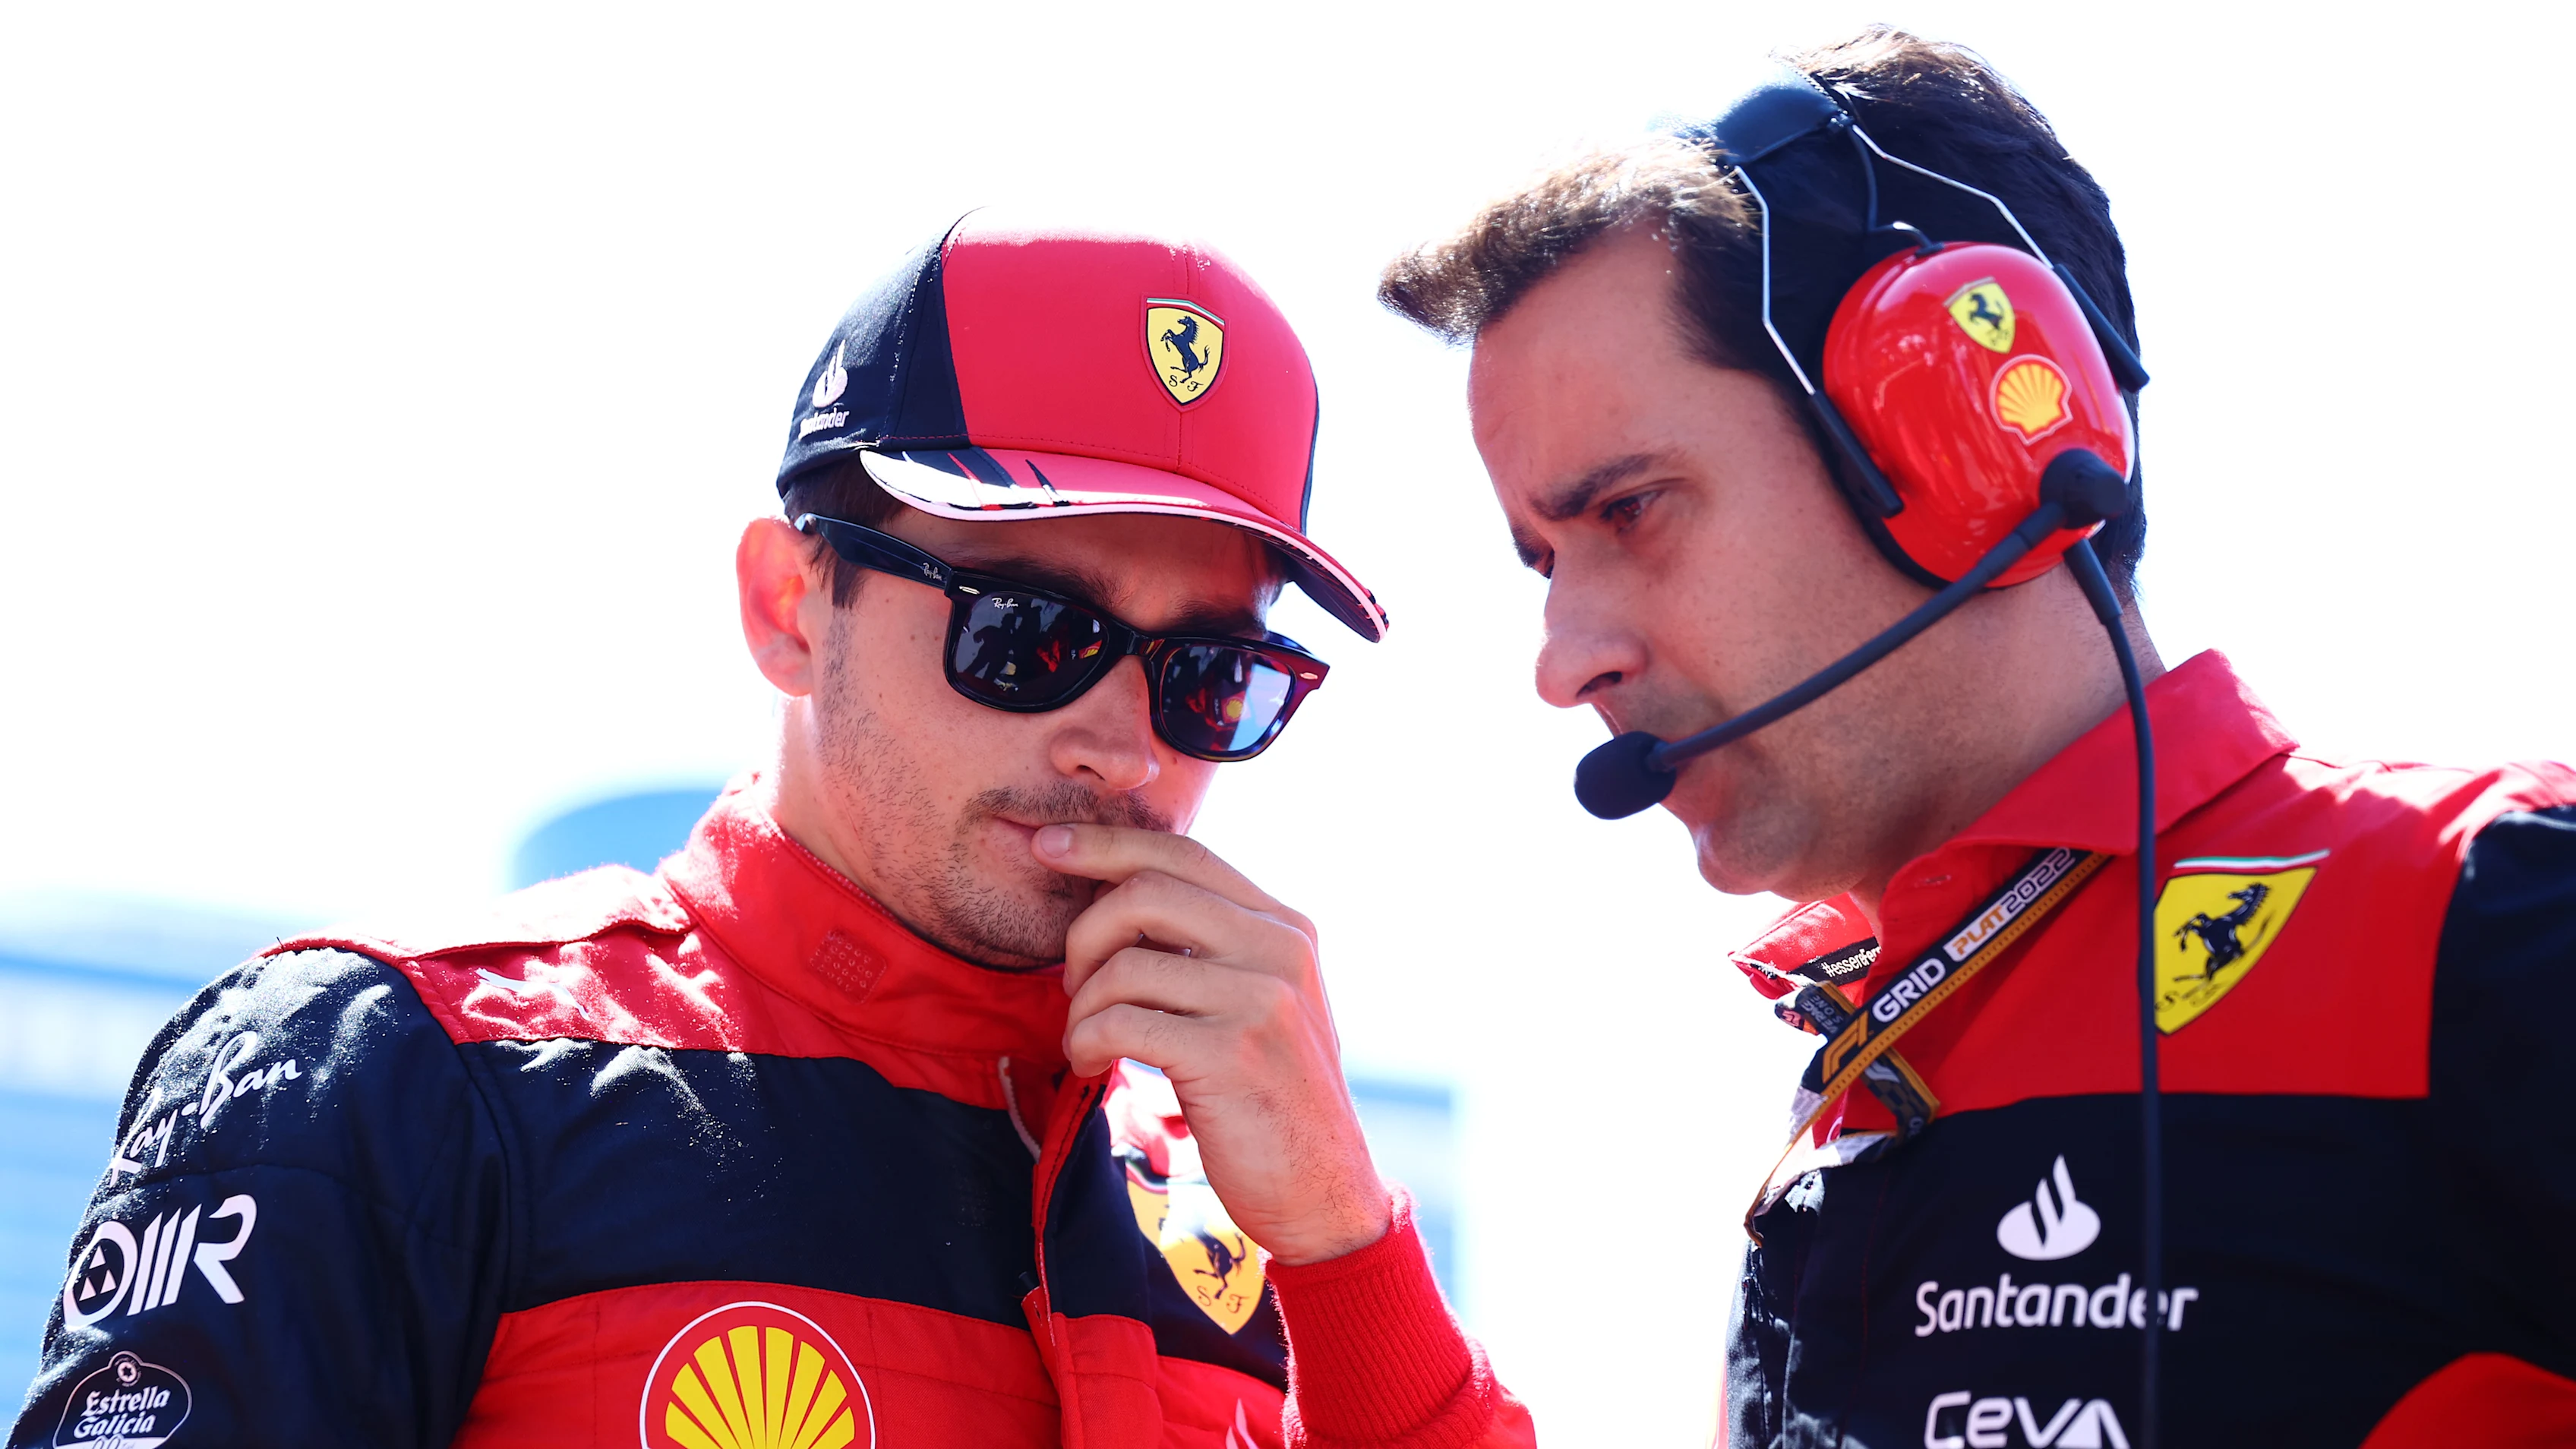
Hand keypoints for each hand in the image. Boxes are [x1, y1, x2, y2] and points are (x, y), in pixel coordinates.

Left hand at [1036, 822, 1390, 1265]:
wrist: (1323, 1193)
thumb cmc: (1272, 1100)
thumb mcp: (1263, 1003)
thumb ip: (1215, 948)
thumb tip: (1119, 894)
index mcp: (1285, 927)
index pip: (1184, 856)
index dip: (1107, 843)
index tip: (1050, 845)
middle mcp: (1280, 950)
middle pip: (1145, 891)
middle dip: (1083, 931)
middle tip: (1070, 982)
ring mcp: (1260, 999)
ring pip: (1124, 963)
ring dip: (1080, 1006)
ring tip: (1085, 1041)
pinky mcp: (1231, 1054)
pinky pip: (1120, 1023)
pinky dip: (1085, 1042)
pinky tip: (1090, 1065)